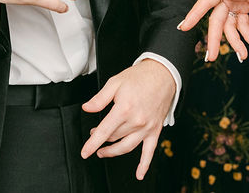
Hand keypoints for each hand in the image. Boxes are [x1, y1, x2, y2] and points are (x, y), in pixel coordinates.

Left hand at [80, 59, 174, 179]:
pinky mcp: (155, 130)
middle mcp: (136, 121)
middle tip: (95, 134)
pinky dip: (144, 165)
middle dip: (101, 139)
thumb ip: (99, 98)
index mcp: (124, 109)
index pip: (104, 131)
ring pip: (126, 146)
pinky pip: (149, 151)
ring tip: (104, 152)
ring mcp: (146, 127)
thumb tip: (87, 108)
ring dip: (113, 152)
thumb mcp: (115, 83)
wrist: (162, 74)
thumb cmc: (139, 77)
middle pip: (114, 137)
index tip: (85, 152)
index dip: (92, 143)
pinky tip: (139, 174)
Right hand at [178, 0, 248, 60]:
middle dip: (215, 39)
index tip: (184, 27)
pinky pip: (241, 24)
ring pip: (230, 25)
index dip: (195, 14)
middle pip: (218, 19)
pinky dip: (247, 36)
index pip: (207, 1)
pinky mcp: (244, 6)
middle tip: (212, 57)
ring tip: (243, 55)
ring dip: (236, 41)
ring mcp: (235, 1)